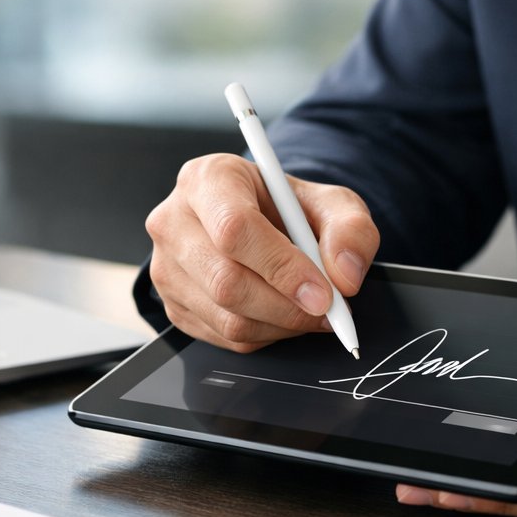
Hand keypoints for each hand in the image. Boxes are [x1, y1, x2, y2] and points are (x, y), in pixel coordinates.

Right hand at [145, 153, 380, 351]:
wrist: (260, 221)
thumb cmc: (287, 208)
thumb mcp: (330, 203)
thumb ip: (351, 229)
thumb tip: (345, 276)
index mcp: (209, 179)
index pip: (235, 229)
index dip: (282, 268)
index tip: (323, 293)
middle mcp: (175, 220)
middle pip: (227, 281)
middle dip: (287, 307)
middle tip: (327, 310)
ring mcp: (166, 266)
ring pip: (226, 317)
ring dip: (281, 325)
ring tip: (309, 310)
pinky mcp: (172, 303)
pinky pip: (223, 338)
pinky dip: (264, 335)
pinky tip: (281, 315)